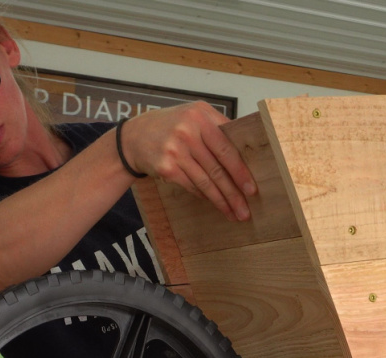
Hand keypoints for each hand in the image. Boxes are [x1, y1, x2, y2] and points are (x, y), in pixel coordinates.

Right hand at [121, 102, 257, 220]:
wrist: (133, 137)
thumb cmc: (170, 127)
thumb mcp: (194, 116)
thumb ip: (218, 127)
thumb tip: (247, 153)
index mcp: (200, 116)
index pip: (227, 148)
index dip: (241, 171)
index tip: (251, 188)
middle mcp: (187, 131)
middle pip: (217, 169)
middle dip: (234, 193)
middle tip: (245, 210)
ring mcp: (174, 150)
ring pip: (205, 181)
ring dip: (221, 201)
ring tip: (233, 213)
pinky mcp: (165, 167)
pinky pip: (191, 186)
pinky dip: (204, 196)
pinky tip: (214, 202)